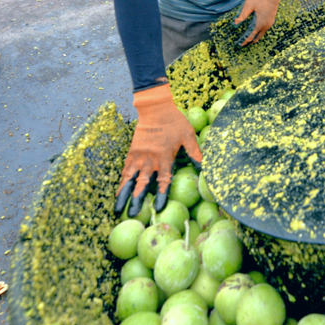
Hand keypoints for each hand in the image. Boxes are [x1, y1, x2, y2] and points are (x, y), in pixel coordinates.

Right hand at [115, 82, 201, 216]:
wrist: (155, 108)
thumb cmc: (174, 122)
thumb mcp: (188, 136)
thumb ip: (195, 153)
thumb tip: (206, 167)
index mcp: (165, 157)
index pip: (163, 180)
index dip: (160, 195)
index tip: (157, 208)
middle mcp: (150, 159)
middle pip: (143, 184)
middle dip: (137, 200)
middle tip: (132, 216)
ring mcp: (139, 156)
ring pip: (130, 179)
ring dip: (124, 195)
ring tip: (118, 210)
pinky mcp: (132, 152)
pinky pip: (125, 170)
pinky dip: (121, 182)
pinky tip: (118, 192)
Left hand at [234, 0, 287, 46]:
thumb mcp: (249, 5)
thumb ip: (243, 15)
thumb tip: (235, 23)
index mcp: (260, 23)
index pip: (251, 36)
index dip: (245, 41)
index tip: (240, 45)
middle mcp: (266, 25)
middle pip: (258, 37)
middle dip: (251, 41)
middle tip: (244, 45)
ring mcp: (270, 22)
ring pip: (263, 33)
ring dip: (257, 37)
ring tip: (252, 40)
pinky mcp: (272, 18)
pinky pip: (266, 29)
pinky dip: (261, 32)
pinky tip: (258, 31)